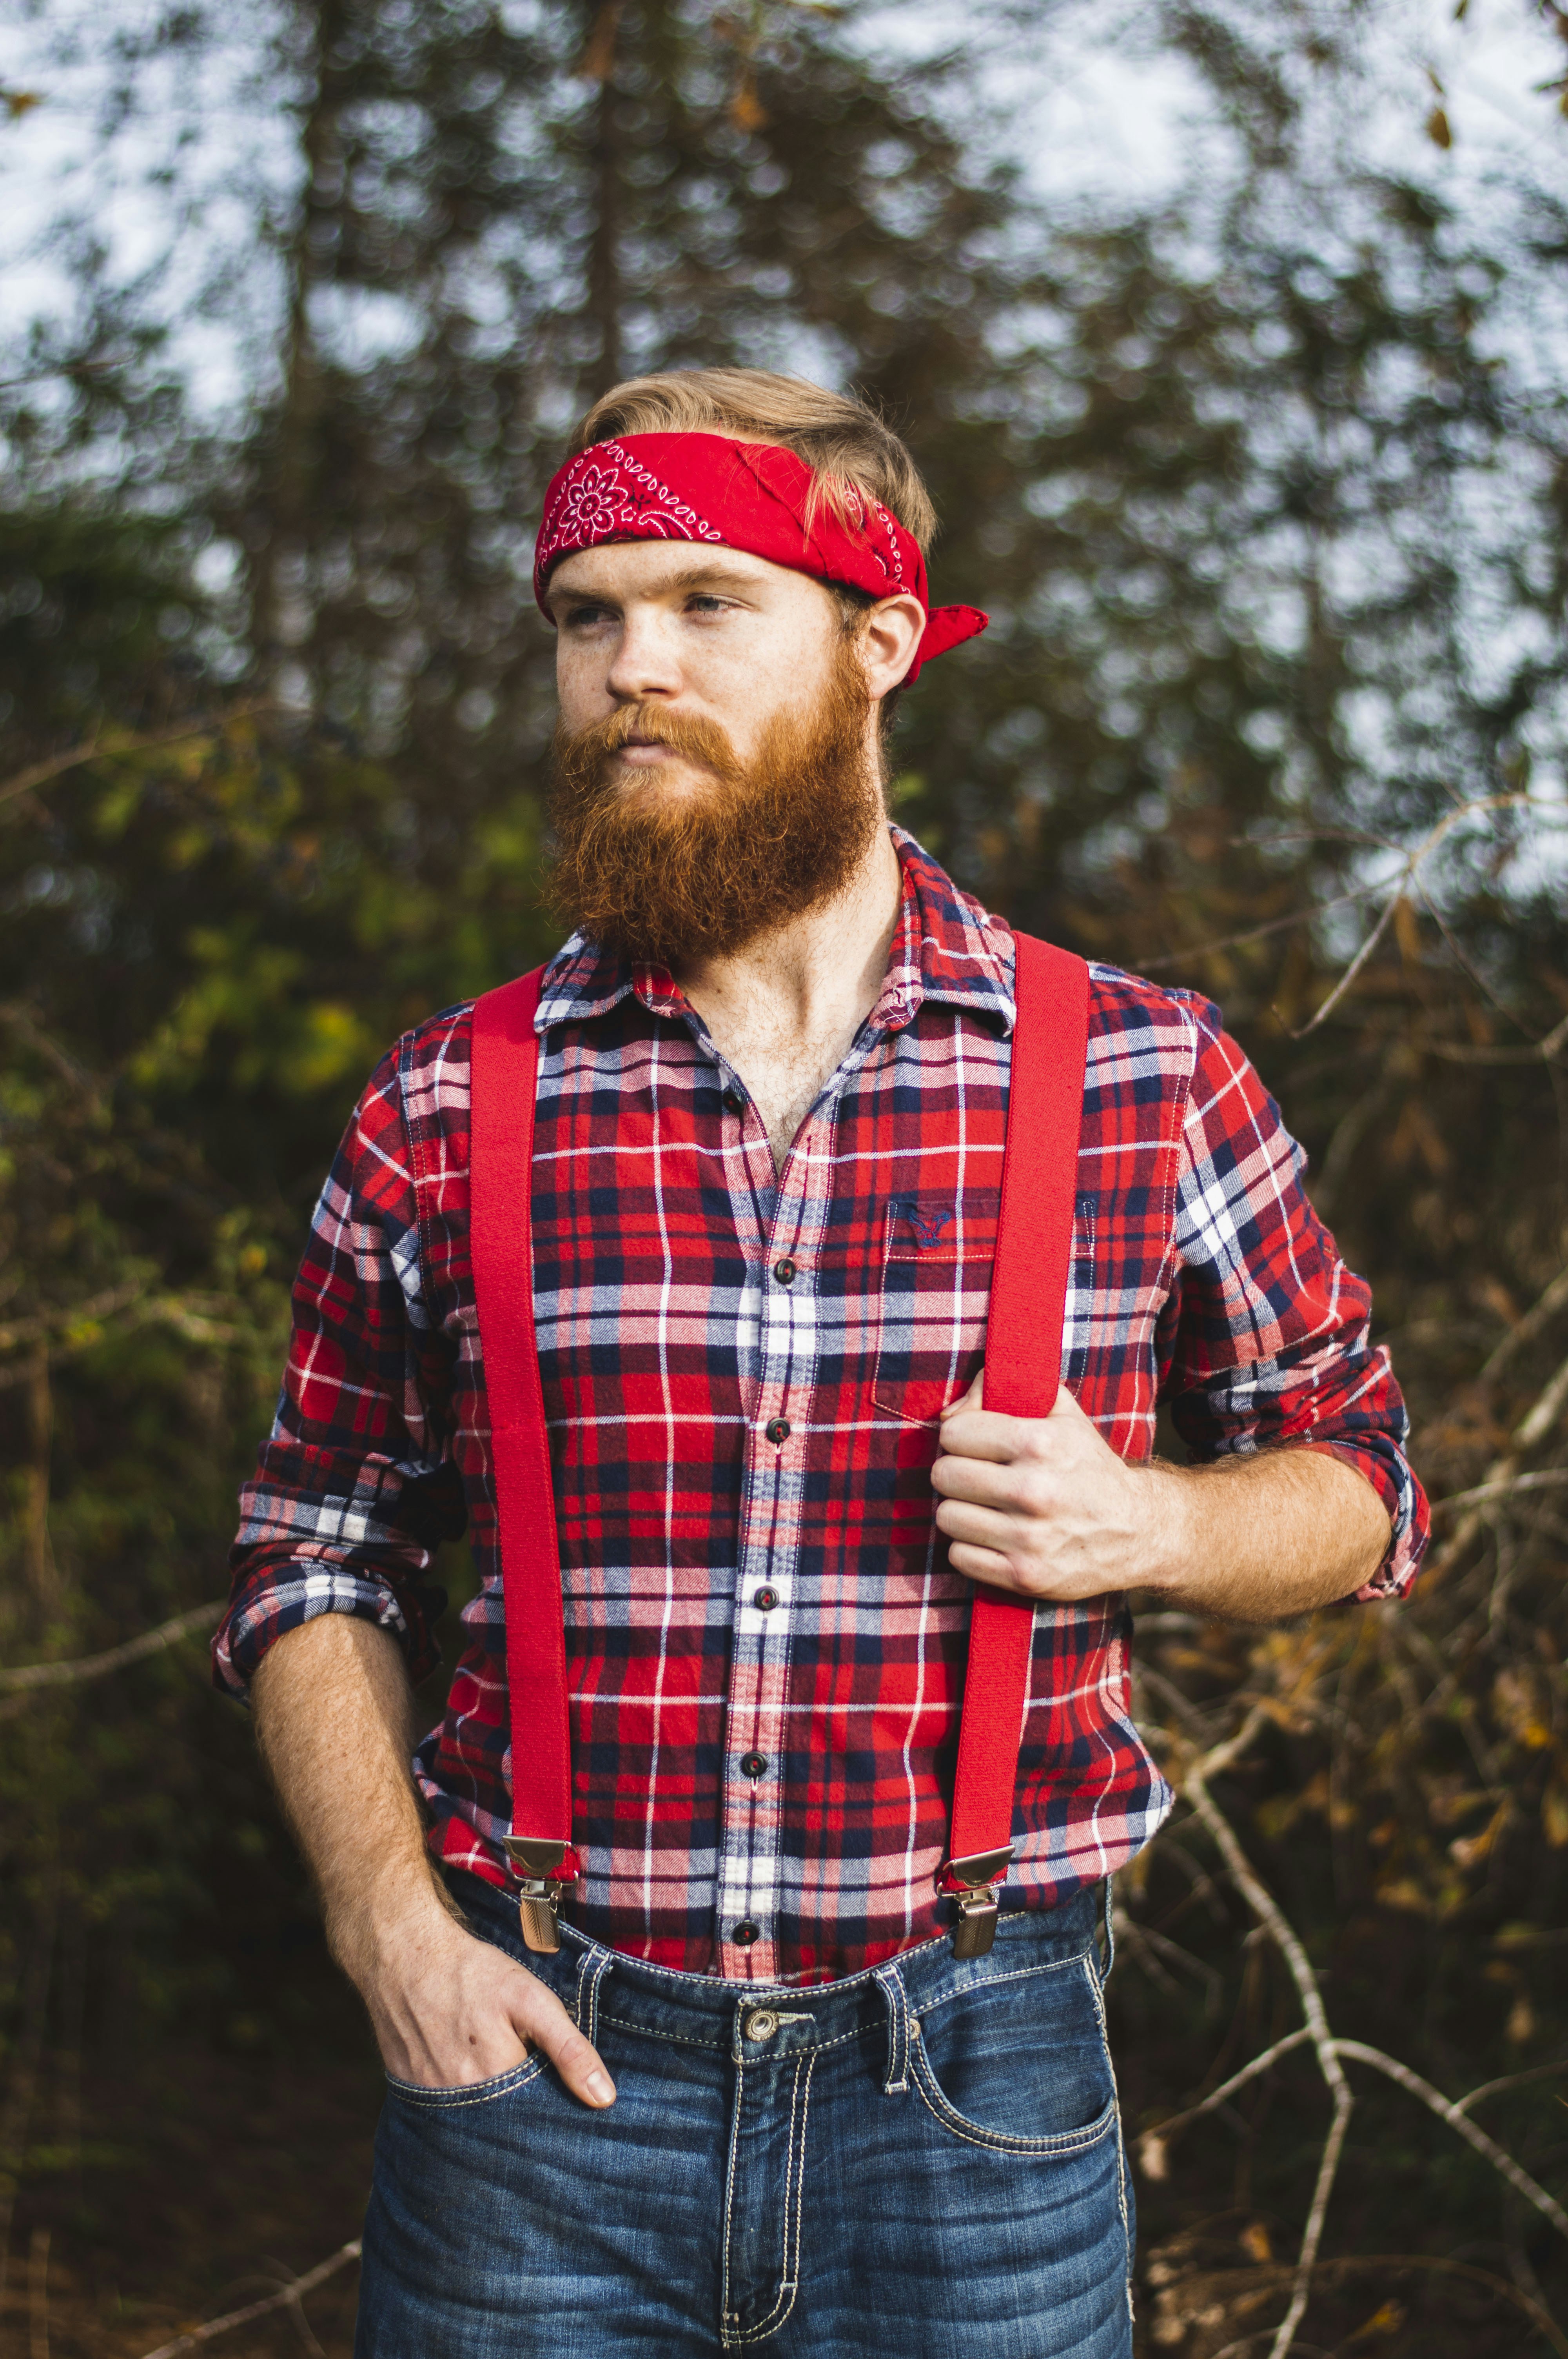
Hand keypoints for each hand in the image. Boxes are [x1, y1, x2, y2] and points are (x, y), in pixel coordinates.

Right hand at [348, 1889, 616, 2107]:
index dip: (556, 2111)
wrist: (405, 1955)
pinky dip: (462, 2108)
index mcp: (497, 2079)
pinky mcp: (410, 2095)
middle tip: (532, 2084)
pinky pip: (444, 2117)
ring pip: (476, 2126)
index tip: (569, 2103)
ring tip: (502, 2082)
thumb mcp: (531, 2000)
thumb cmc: (473, 1974)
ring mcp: (431, 2102)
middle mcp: (461, 2102)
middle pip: (507, 2128)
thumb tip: (603, 2098)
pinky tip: (470, 2084)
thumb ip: (568, 2048)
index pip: (540, 2120)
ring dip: (494, 2115)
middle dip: (526, 2117)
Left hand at [931, 1373, 1180, 1601]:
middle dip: (955, 1473)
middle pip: (944, 1475)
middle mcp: (1034, 1491)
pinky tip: (992, 1536)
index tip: (976, 1445)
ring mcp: (1029, 1538)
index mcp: (1040, 1443)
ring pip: (947, 1518)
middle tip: (976, 1477)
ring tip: (984, 1507)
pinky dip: (969, 1547)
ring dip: (960, 1511)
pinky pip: (960, 1557)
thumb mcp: (1060, 1412)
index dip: (960, 1437)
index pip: (954, 1433)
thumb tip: (947, 1414)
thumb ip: (1004, 1389)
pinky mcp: (1026, 1576)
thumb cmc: (1087, 1465)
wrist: (1138, 1529)